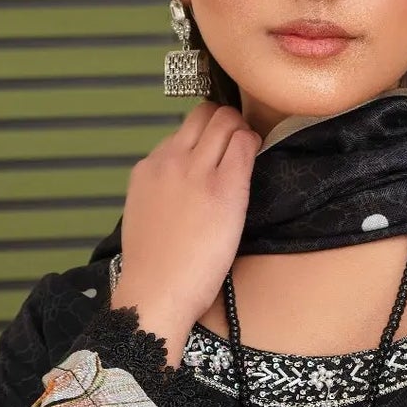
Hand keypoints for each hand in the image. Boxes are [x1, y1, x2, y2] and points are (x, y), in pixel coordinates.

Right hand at [111, 100, 260, 365]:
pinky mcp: (224, 187)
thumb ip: (163, 188)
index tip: (219, 148)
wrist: (156, 292)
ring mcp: (197, 171)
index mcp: (148, 168)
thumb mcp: (146, 212)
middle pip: (204, 115)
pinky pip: (245, 144)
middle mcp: (171, 160)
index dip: (206, 134)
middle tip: (240, 141)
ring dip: (242, 129)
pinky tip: (259, 156)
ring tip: (251, 149)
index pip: (183, 130)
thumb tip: (185, 183)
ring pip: (226, 121)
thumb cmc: (155, 267)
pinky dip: (254, 143)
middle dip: (226, 121)